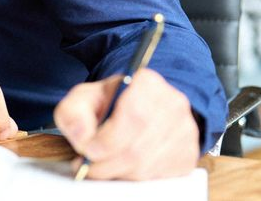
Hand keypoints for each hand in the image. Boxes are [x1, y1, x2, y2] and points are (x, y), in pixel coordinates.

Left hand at [53, 68, 199, 179]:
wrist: (139, 106)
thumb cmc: (111, 103)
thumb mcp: (84, 98)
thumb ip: (72, 112)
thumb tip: (82, 135)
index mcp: (147, 83)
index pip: (133, 117)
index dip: (107, 141)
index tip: (87, 150)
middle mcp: (172, 105)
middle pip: (137, 148)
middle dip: (106, 163)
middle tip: (88, 165)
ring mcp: (185, 131)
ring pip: (146, 166)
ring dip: (118, 172)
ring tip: (103, 164)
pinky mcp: (187, 155)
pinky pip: (158, 176)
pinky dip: (134, 176)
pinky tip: (123, 164)